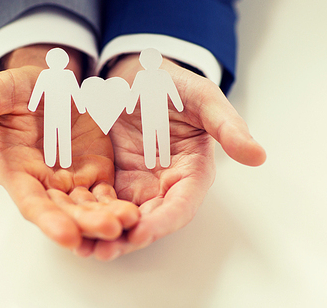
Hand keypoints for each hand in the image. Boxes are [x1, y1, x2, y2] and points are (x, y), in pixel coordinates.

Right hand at [0, 45, 138, 254]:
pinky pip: (105, 195)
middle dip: (84, 223)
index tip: (66, 235)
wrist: (53, 83)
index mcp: (15, 170)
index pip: (30, 201)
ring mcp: (69, 181)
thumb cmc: (21, 88)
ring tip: (127, 223)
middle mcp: (42, 183)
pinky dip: (117, 205)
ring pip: (86, 208)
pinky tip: (134, 212)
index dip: (47, 218)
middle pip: (63, 212)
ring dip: (105, 219)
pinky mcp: (93, 174)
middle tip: (108, 231)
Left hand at [91, 54, 265, 259]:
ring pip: (121, 217)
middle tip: (103, 251)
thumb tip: (258, 155)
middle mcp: (163, 185)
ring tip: (81, 247)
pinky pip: (98, 201)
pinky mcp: (110, 177)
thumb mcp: (202, 97)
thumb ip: (226, 125)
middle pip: (148, 220)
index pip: (181, 204)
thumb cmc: (173, 84)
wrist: (136, 75)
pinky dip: (86, 215)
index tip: (142, 232)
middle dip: (127, 238)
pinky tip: (68, 224)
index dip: (164, 220)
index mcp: (190, 171)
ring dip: (103, 234)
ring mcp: (135, 183)